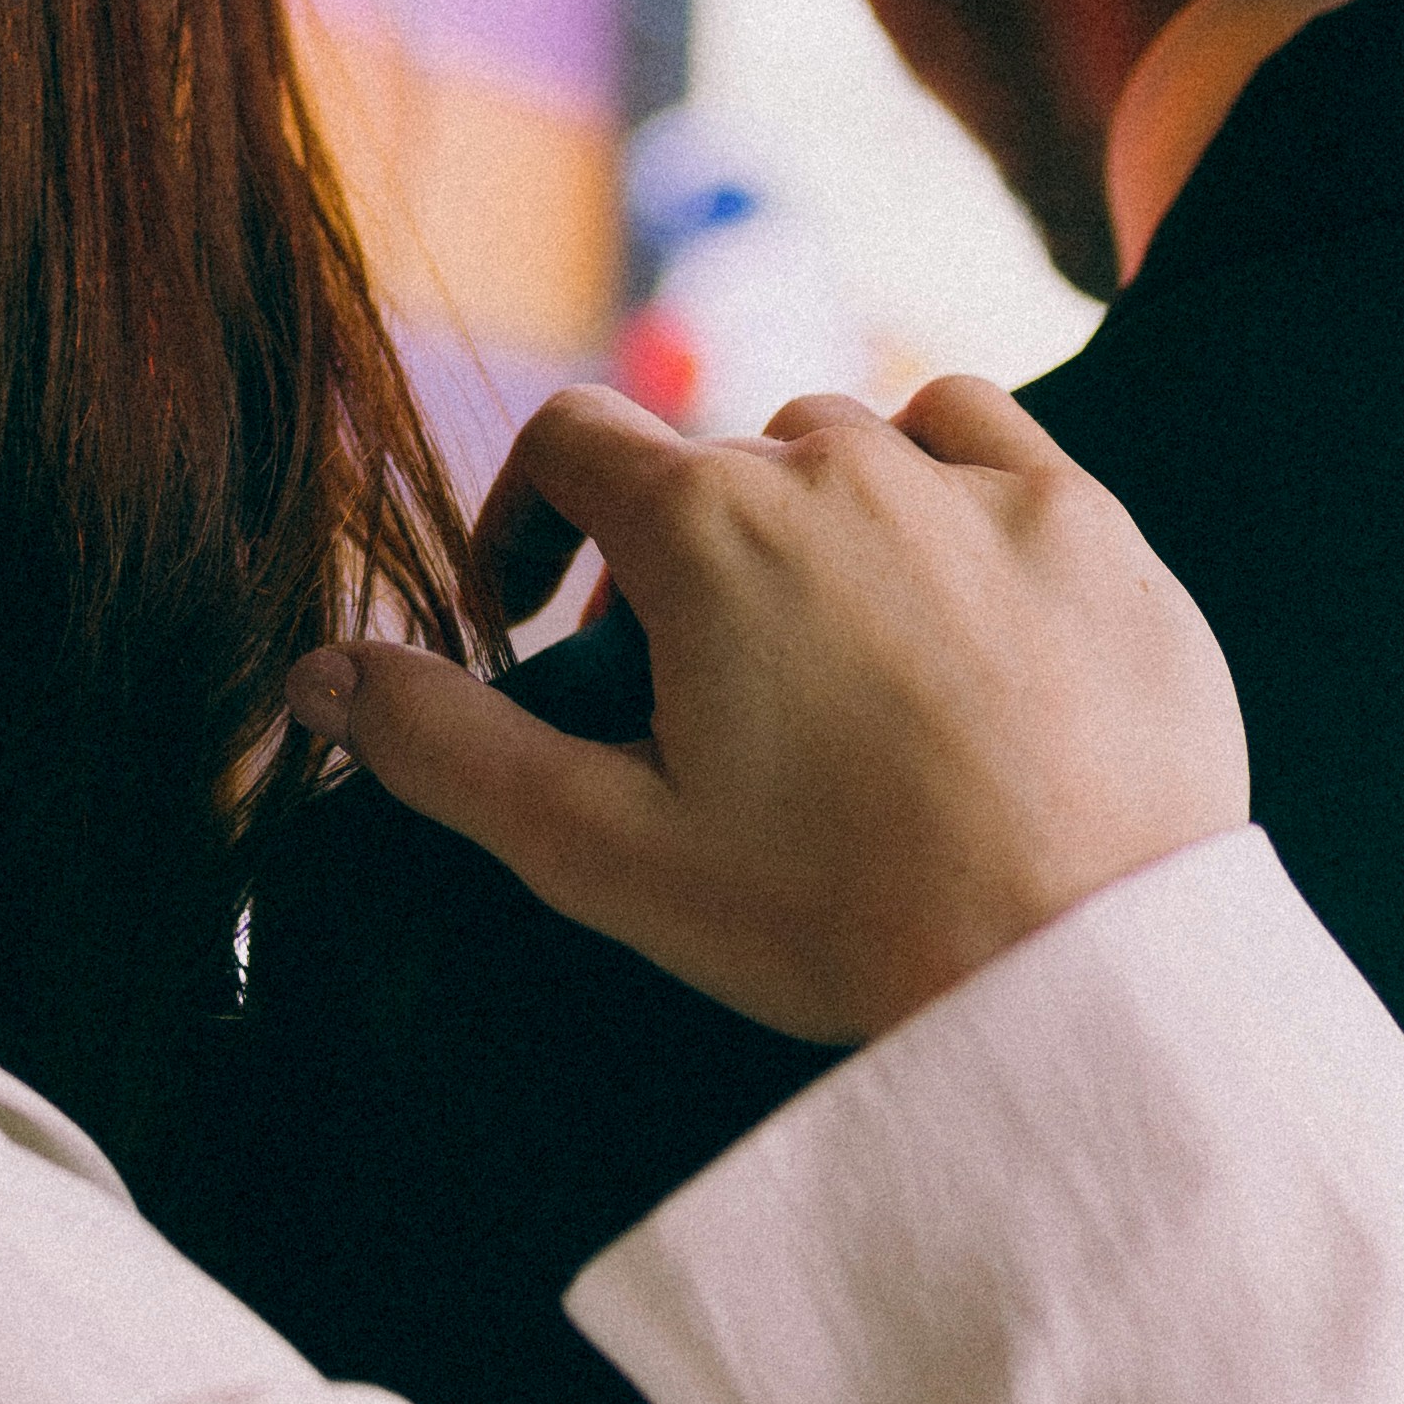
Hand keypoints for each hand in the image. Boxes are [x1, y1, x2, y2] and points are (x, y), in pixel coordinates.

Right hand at [282, 378, 1248, 1041]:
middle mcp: (837, 462)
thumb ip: (440, 746)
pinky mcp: (1091, 521)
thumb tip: (312, 676)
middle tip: (690, 695)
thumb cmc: (841, 917)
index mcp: (703, 526)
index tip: (532, 611)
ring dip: (808, 521)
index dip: (528, 516)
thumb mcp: (601, 852)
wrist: (1087, 963)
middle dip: (675, 557)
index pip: (570, 440)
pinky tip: (941, 594)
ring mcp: (975, 482)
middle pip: (712, 462)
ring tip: (822, 656)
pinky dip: (939, 491)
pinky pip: (983, 440)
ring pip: (847, 446)